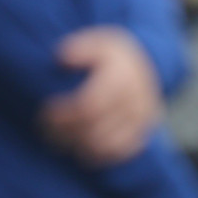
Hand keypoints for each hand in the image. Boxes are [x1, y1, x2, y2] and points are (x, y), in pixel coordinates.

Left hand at [41, 26, 160, 165]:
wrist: (152, 64)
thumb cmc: (116, 55)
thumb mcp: (100, 42)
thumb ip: (80, 47)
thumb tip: (62, 58)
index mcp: (123, 78)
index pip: (88, 106)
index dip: (62, 115)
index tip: (45, 111)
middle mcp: (136, 102)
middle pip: (93, 130)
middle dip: (64, 133)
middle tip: (45, 129)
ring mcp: (142, 121)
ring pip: (105, 146)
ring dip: (77, 147)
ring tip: (59, 139)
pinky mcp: (144, 134)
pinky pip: (119, 153)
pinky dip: (97, 155)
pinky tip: (80, 147)